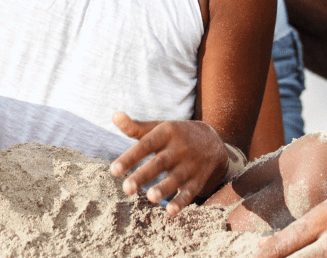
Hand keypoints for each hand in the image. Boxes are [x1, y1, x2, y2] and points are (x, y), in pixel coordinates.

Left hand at [109, 112, 227, 214]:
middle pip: (159, 163)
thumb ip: (136, 127)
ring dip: (163, 188)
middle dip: (143, 176)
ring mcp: (190, 165)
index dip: (130, 157)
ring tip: (150, 198)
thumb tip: (114, 115)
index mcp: (167, 133)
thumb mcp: (159, 128)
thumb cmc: (176, 135)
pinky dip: (181, 201)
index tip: (113, 170)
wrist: (212, 141)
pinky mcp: (198, 180)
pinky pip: (190, 192)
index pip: (146, 144)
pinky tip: (171, 211)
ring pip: (175, 178)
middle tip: (126, 189)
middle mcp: (179, 148)